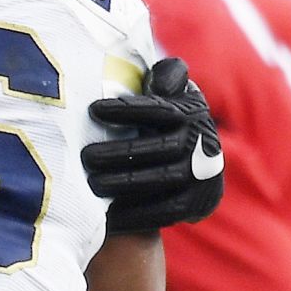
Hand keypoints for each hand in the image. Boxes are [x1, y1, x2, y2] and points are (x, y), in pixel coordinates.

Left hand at [81, 57, 224, 234]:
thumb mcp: (170, 91)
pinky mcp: (199, 203)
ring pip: (163, 179)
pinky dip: (137, 213)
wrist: (192, 159)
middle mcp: (202, 143)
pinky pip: (167, 211)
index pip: (160, 110)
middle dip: (121, 153)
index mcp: (191, 112)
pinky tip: (108, 214)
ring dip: (125, 183)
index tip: (94, 110)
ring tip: (92, 184)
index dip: (127, 110)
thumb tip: (161, 81)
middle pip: (161, 148)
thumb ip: (167, 76)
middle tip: (86, 156)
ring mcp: (203, 175)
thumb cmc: (165, 116)